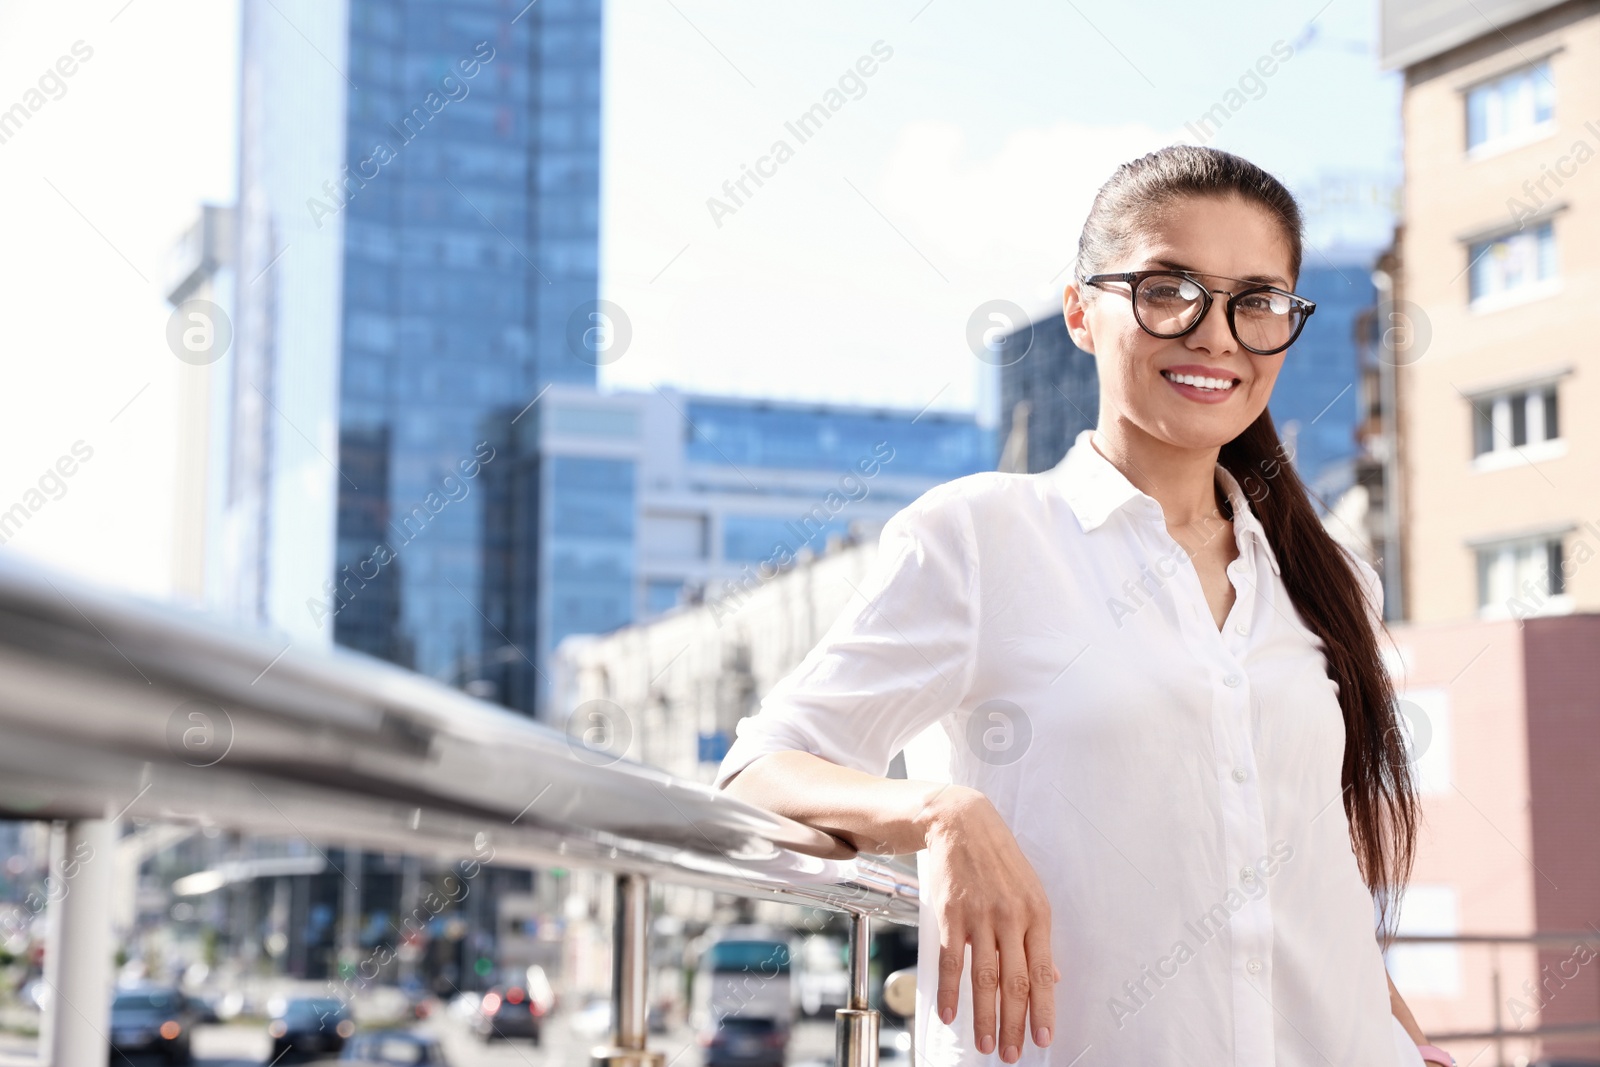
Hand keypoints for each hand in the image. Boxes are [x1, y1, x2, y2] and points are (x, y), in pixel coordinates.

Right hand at [923, 786, 1056, 1062]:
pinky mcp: (951, 915)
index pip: (1041, 973)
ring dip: (985, 1017)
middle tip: (1012, 1054)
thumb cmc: (1000, 859)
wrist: (962, 823)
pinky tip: (949, 1013)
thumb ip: (1039, 936)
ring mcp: (979, 917)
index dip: (1043, 1010)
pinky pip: (952, 961)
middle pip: (1014, 983)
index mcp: (1037, 914)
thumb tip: (1052, 976)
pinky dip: (950, 991)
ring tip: (986, 1044)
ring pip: (984, 978)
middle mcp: (1011, 919)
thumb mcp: (1032, 891)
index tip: (1042, 1039)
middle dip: (1014, 1024)